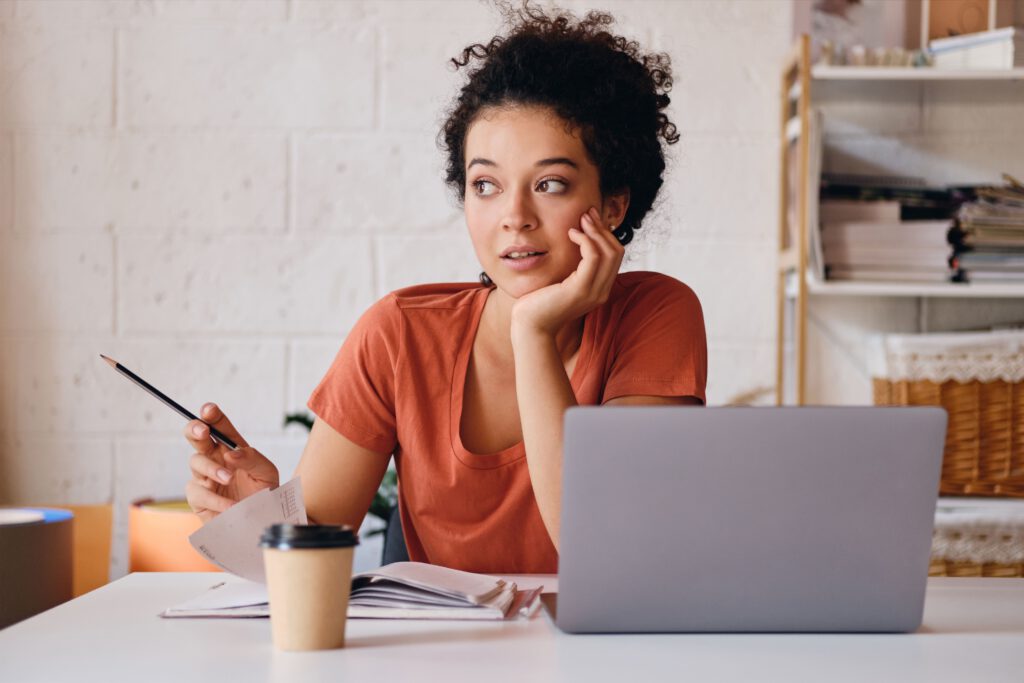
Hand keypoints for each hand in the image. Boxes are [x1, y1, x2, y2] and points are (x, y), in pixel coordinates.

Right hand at [184, 403, 279, 522]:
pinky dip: (215, 498)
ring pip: (195, 462)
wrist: (263, 522)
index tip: (209, 410)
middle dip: (195, 429)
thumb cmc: (264, 494)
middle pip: (196, 437)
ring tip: (229, 478)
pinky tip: (231, 505)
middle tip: (202, 430)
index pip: (219, 426)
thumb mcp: (266, 473)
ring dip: (212, 468)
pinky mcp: (199, 499)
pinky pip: (198, 492)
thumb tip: (230, 453)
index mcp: (232, 448)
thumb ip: (252, 458)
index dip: (211, 415)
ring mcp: (204, 478)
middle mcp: (215, 459)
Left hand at [511, 206, 623, 337]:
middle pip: (617, 251)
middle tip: (587, 214)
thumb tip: (575, 242)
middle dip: (603, 229)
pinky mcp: (580, 290)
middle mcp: (602, 291)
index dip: (605, 234)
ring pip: (609, 252)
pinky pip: (593, 258)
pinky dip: (586, 241)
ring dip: (596, 231)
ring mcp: (594, 292)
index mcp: (599, 289)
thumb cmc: (540, 303)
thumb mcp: (561, 281)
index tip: (590, 219)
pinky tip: (572, 234)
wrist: (530, 326)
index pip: (614, 256)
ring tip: (580, 220)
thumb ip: (572, 267)